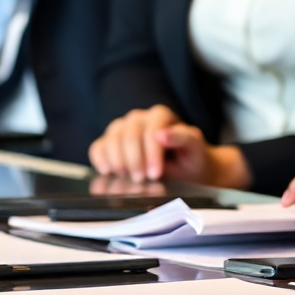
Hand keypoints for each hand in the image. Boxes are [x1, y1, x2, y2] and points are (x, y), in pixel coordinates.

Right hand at [88, 106, 250, 187]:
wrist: (188, 169)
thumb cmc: (192, 159)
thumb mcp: (196, 150)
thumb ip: (183, 138)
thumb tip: (161, 134)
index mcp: (160, 115)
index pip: (150, 130)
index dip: (151, 153)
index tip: (155, 174)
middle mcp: (139, 118)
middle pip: (128, 134)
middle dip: (134, 159)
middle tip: (141, 179)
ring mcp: (123, 127)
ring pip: (112, 138)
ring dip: (118, 160)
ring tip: (128, 177)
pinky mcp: (111, 140)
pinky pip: (99, 146)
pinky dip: (99, 158)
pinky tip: (107, 171)